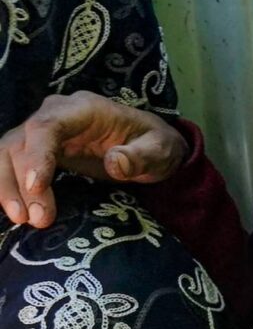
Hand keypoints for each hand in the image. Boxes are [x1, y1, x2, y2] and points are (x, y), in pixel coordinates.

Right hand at [0, 92, 187, 227]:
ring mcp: (42, 132)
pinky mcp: (36, 150)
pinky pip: (10, 164)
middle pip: (21, 143)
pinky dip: (6, 186)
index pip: (47, 126)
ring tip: (22, 220)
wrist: (149, 146)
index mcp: (83, 109)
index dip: (36, 155)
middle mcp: (55, 115)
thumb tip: (115, 162)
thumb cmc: (155, 145)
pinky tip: (12, 211)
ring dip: (6, 186)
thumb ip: (141, 156)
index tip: (36, 185)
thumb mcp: (161, 150)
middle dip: (20, 181)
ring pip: (7, 153)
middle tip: (34, 219)